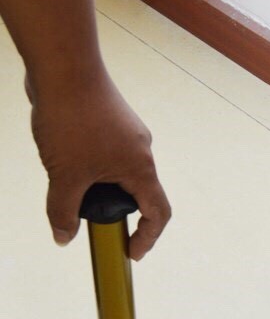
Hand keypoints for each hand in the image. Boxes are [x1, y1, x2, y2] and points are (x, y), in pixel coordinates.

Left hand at [27, 71, 170, 260]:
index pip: (158, 213)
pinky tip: (66, 153)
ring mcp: (130, 135)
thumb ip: (63, 210)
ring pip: (121, 172)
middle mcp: (142, 152)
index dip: (148, 238)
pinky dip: (92, 164)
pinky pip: (109, 153)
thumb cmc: (71, 119)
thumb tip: (62, 238)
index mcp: (141, 169)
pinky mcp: (114, 122)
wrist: (65, 66)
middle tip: (85, 212)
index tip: (131, 252)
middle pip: (138, 194)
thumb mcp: (65, 174)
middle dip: (114, 209)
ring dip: (100, 184)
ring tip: (67, 175)